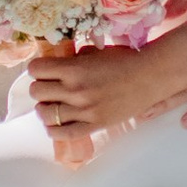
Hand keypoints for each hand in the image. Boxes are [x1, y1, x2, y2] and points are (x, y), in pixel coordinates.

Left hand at [24, 43, 185, 159]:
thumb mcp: (96, 53)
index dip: (37, 69)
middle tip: (49, 87)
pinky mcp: (94, 125)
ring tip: (52, 105)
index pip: (36, 70)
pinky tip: (56, 123)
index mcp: (75, 68)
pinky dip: (53, 130)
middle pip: (36, 92)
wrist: (150, 78)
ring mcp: (84, 110)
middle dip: (40, 87)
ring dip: (45, 108)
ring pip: (45, 114)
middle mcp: (75, 90)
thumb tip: (56, 64)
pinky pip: (63, 134)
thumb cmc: (125, 61)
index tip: (44, 70)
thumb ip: (74, 59)